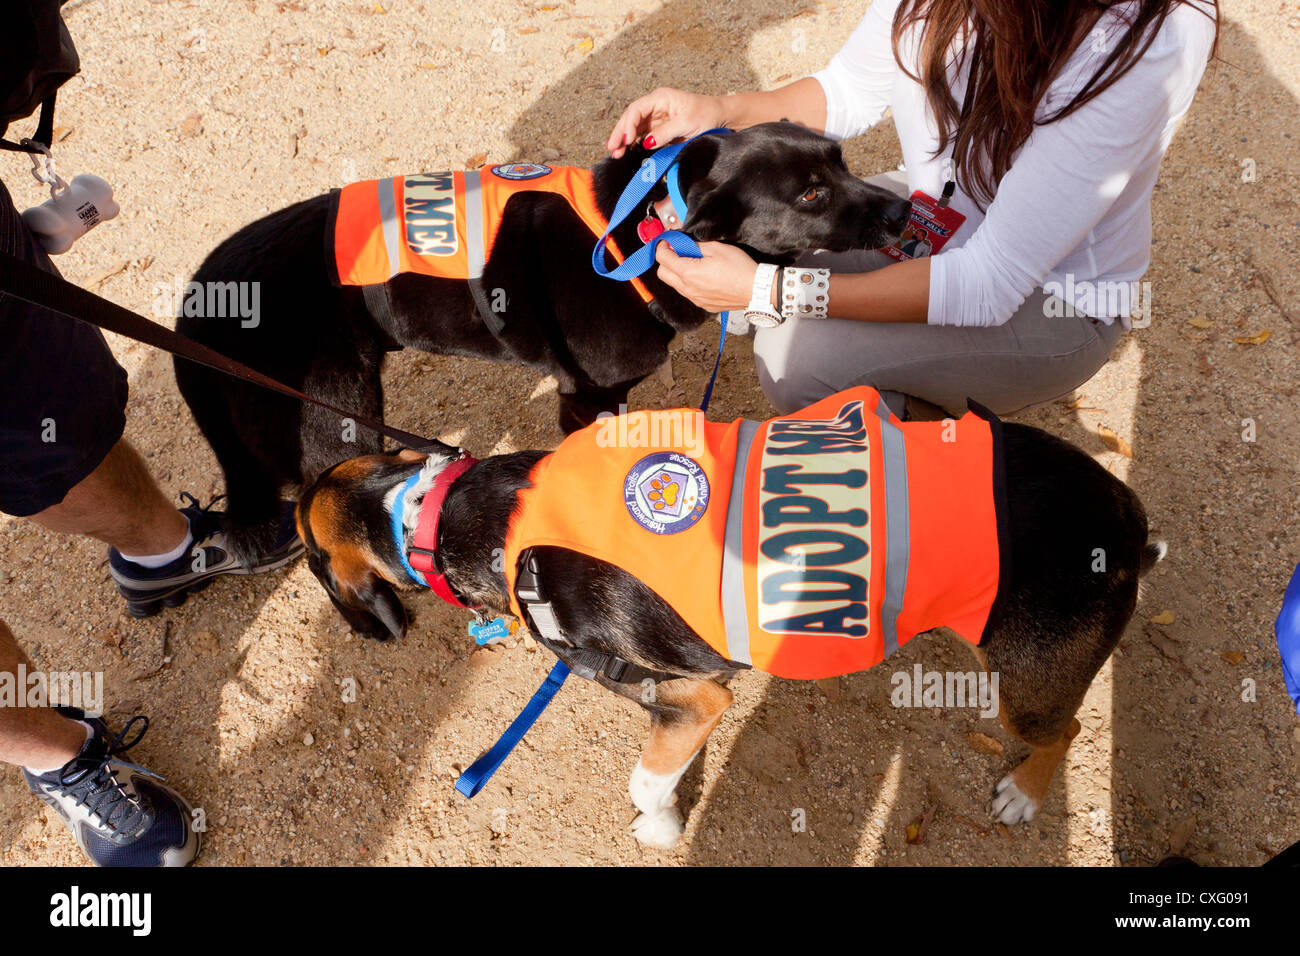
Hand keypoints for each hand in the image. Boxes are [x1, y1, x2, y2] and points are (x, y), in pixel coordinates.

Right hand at [606, 87, 726, 157]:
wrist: (721, 117)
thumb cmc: (707, 115)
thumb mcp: (687, 123)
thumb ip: (665, 132)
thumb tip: (646, 142)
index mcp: (661, 98)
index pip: (637, 109)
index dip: (628, 124)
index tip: (627, 140)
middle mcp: (656, 106)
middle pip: (631, 118)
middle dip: (620, 133)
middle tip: (612, 148)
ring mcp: (657, 118)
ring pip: (634, 128)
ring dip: (624, 140)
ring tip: (616, 153)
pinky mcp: (660, 129)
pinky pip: (642, 136)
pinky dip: (634, 144)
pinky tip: (626, 152)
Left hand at [654, 241, 762, 313]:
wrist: (755, 289)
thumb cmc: (739, 268)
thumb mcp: (717, 248)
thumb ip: (695, 246)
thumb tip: (684, 245)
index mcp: (689, 272)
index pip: (663, 259)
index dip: (662, 247)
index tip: (668, 241)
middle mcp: (688, 289)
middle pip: (663, 274)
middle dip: (665, 261)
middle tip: (676, 251)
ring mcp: (695, 299)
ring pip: (674, 285)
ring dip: (676, 273)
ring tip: (691, 263)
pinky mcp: (703, 304)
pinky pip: (687, 293)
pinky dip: (687, 283)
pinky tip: (701, 276)